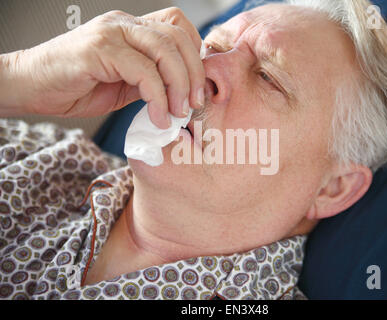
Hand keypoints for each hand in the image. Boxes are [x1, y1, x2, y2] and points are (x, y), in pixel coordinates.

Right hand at [0, 7, 204, 128]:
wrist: (30, 87)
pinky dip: (157, 97)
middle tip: (194, 104)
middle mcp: (124, 24)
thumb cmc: (76, 86)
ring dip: (179, 85)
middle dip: (194, 73)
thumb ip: (151, 81)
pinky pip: (143, 71)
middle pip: (177, 36)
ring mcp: (110, 33)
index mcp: (133, 29)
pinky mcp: (99, 49)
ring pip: (164, 49)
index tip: (196, 86)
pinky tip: (158, 118)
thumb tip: (182, 95)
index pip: (178, 26)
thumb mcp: (124, 84)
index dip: (194, 54)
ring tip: (178, 113)